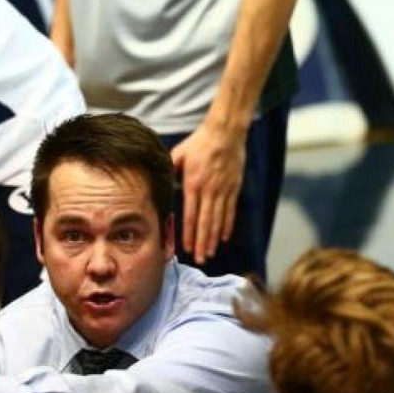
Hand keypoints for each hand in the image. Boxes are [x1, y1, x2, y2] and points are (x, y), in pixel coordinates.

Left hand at [170, 121, 246, 263]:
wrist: (225, 133)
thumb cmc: (199, 142)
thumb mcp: (178, 154)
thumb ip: (169, 170)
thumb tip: (160, 183)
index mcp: (193, 183)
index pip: (190, 214)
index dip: (188, 233)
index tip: (186, 248)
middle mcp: (209, 190)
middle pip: (205, 222)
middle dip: (202, 243)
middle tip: (199, 259)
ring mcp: (223, 190)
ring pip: (218, 220)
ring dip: (214, 239)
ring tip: (210, 253)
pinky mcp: (233, 188)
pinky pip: (230, 211)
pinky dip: (227, 226)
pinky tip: (224, 237)